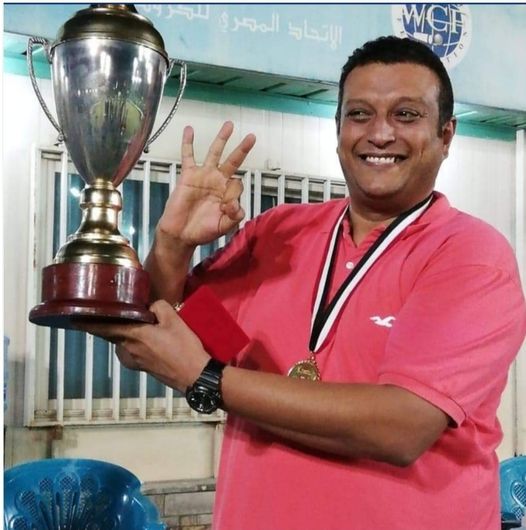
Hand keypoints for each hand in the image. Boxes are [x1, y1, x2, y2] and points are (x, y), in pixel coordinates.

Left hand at [75, 300, 210, 391]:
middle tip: (111, 308)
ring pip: (121, 340)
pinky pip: (129, 348)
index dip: (87, 320)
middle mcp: (127, 349)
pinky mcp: (139, 367)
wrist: (195, 376)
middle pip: (111, 332)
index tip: (73, 314)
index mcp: (133, 335)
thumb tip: (149, 306)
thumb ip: (157, 306)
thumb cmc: (184, 347)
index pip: (103, 326)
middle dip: (109, 321)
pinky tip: (147, 336)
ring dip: (125, 331)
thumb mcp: (174, 319)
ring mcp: (132, 360)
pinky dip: (132, 340)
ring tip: (137, 321)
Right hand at [157, 121, 255, 246]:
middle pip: (233, 160)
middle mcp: (217, 181)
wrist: (181, 234)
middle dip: (242, 149)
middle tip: (252, 137)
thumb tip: (236, 204)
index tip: (227, 206)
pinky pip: (188, 156)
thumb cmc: (203, 231)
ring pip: (214, 152)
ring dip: (221, 139)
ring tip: (229, 125)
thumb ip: (234, 216)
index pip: (238, 183)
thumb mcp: (224, 226)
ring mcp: (203, 176)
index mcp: (228, 193)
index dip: (234, 194)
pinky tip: (189, 130)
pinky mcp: (188, 175)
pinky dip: (188, 143)